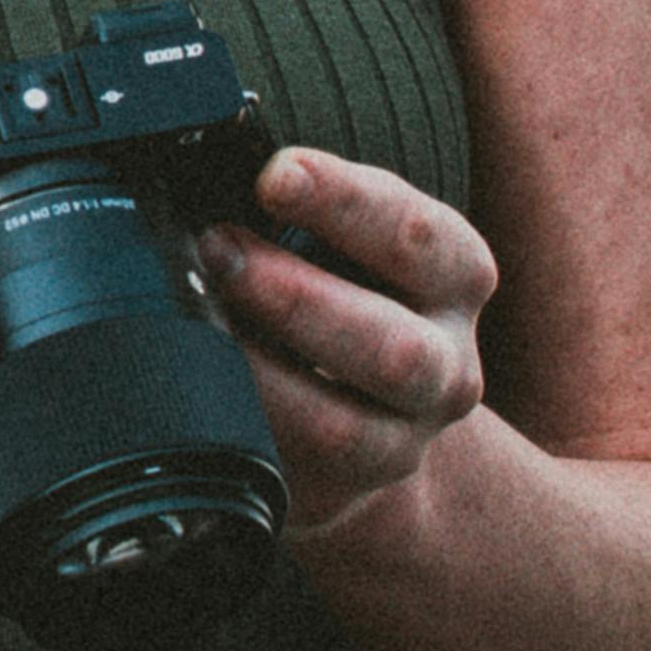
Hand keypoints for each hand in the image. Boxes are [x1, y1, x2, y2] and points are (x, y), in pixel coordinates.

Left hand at [203, 142, 495, 541]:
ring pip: (344, 428)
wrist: (363, 413)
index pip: (418, 236)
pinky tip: (200, 392)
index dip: (345, 202)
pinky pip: (288, 473)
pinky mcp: (346, 489)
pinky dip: (242, 428)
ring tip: (197, 324)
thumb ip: (291, 207)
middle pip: (393, 347)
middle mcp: (446, 364)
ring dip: (260, 375)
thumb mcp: (339, 238)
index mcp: (453, 276)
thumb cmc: (337, 290)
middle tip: (215, 249)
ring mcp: (403, 439)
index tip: (274, 173)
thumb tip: (201, 160)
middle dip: (294, 296)